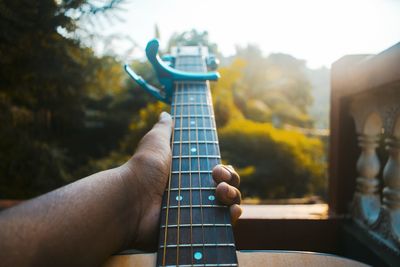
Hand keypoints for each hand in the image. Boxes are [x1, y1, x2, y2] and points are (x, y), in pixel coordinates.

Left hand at [121, 112, 241, 247]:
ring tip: (220, 192)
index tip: (217, 168)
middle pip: (227, 187)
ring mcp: (197, 212)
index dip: (224, 170)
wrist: (131, 201)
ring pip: (229, 205)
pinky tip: (230, 210)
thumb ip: (164, 128)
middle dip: (231, 180)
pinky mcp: (197, 229)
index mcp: (189, 174)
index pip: (218, 172)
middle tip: (217, 178)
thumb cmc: (143, 170)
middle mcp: (195, 193)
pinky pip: (223, 225)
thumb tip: (166, 114)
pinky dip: (232, 217)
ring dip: (233, 196)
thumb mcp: (155, 142)